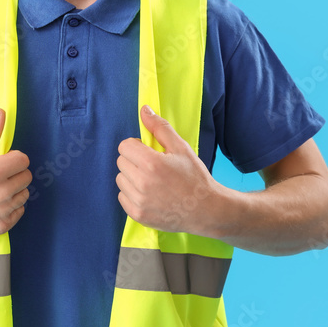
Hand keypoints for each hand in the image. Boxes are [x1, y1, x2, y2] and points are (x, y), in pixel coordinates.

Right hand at [0, 108, 31, 238]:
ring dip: (14, 191)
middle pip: (26, 177)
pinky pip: (19, 212)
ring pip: (24, 195)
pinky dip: (11, 208)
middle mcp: (1, 193)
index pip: (23, 160)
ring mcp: (1, 212)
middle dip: (14, 173)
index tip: (1, 162)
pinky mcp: (0, 227)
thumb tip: (1, 113)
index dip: (13, 158)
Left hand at [115, 105, 220, 232]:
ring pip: (120, 180)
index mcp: (152, 163)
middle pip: (121, 162)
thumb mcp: (181, 147)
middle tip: (153, 167)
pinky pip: (122, 197)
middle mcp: (142, 183)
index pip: (125, 146)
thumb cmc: (195, 177)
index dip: (137, 146)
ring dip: (132, 177)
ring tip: (152, 181)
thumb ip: (160, 127)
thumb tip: (144, 110)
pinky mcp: (138, 215)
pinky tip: (149, 194)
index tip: (149, 152)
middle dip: (134, 160)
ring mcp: (139, 201)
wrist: (207, 210)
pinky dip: (132, 194)